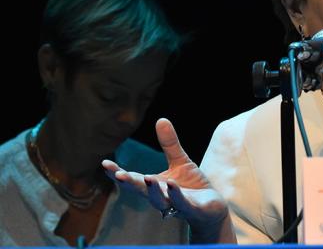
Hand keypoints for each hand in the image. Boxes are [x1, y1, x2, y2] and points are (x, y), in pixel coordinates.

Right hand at [102, 118, 235, 243]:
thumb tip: (161, 119)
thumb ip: (169, 144)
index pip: (133, 179)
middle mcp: (160, 197)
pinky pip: (182, 204)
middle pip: (141, 190)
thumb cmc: (191, 186)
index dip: (118, 173)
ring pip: (159, 200)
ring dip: (152, 190)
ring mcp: (175, 205)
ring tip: (147, 177)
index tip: (104, 164)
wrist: (212, 208)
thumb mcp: (180, 161)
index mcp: (154, 185)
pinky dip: (176, 196)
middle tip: (118, 174)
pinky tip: (172, 184)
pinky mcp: (193, 209)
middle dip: (129, 183)